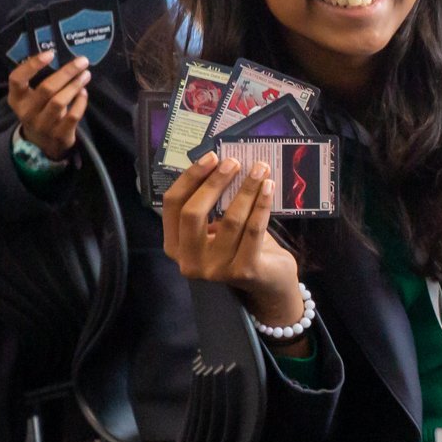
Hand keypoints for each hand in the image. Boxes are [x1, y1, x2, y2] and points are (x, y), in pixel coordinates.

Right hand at [8, 52, 89, 160]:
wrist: (41, 143)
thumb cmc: (39, 110)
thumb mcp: (31, 98)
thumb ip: (40, 80)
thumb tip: (63, 57)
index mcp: (17, 99)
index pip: (17, 79)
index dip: (32, 65)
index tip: (50, 53)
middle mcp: (27, 112)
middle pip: (46, 89)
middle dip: (66, 72)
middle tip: (82, 61)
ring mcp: (42, 125)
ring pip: (60, 101)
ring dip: (75, 85)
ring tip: (85, 75)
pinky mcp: (59, 134)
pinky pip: (73, 115)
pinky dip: (81, 102)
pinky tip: (84, 92)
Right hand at [162, 153, 301, 322]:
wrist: (268, 285)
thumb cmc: (240, 248)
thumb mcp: (218, 228)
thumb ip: (213, 204)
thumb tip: (222, 164)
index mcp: (176, 246)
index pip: (173, 206)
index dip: (190, 178)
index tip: (211, 157)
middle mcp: (190, 262)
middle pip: (193, 213)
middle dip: (214, 182)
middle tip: (234, 162)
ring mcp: (216, 270)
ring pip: (230, 220)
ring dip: (246, 189)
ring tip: (260, 169)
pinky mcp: (243, 271)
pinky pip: (253, 230)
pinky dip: (261, 204)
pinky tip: (269, 187)